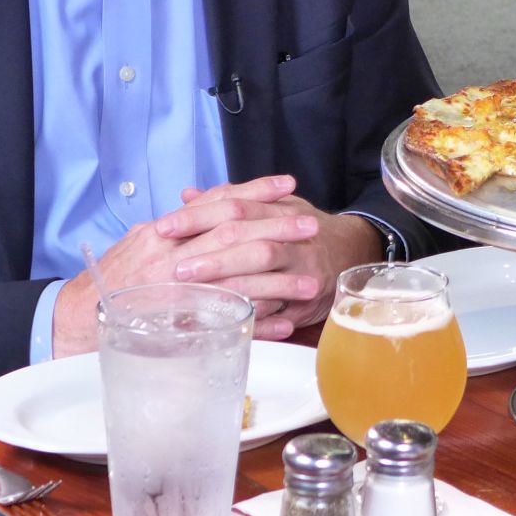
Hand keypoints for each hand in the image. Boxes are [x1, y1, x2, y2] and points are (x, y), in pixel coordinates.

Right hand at [49, 175, 320, 355]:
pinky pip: (227, 325)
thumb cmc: (112, 278)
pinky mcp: (180, 329)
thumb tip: (201, 201)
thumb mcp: (141, 240)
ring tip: (311, 281)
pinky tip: (286, 323)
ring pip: (238, 282)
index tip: (288, 185)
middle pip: (235, 238)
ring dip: (278, 283)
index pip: (215, 204)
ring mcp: (177, 295)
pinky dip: (259, 324)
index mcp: (164, 233)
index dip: (254, 192)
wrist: (76, 320)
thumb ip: (176, 224)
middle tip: (312, 226)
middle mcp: (172, 259)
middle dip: (277, 230)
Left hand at [161, 177, 385, 335]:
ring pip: (266, 279)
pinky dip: (252, 318)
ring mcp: (302, 273)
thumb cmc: (299, 228)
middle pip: (251, 244)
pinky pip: (278, 314)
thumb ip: (229, 200)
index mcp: (279, 212)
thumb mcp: (269, 205)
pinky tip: (225, 321)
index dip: (198, 217)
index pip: (235, 208)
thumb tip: (187, 194)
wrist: (350, 251)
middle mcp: (293, 241)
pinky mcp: (307, 305)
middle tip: (176, 267)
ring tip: (195, 295)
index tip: (164, 227)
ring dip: (230, 287)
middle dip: (212, 258)